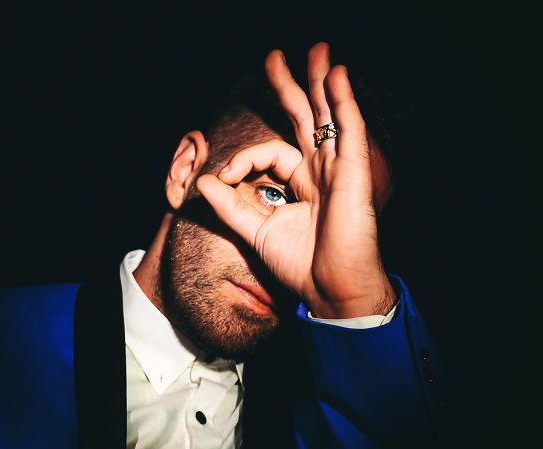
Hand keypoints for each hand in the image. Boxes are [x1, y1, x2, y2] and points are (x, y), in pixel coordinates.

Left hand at [196, 42, 395, 318]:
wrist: (331, 290)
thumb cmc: (301, 265)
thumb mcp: (256, 231)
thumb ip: (230, 206)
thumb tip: (203, 181)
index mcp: (301, 183)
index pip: (269, 152)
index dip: (242, 159)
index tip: (223, 177)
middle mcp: (321, 171)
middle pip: (304, 119)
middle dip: (289, 87)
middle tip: (273, 56)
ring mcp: (339, 170)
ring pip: (328, 117)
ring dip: (321, 82)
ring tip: (315, 50)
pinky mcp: (354, 174)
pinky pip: (349, 131)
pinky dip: (344, 103)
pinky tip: (338, 76)